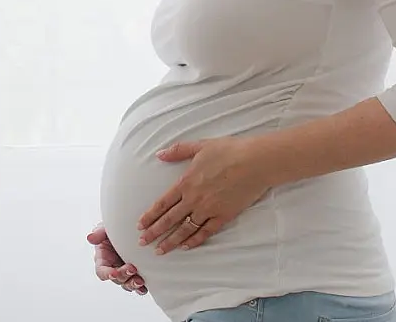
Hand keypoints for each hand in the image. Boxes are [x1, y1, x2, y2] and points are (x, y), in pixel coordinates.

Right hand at [88, 224, 146, 294]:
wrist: (132, 229)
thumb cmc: (116, 229)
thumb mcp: (107, 229)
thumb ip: (99, 233)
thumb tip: (90, 238)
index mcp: (104, 259)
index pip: (101, 271)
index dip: (107, 274)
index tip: (114, 273)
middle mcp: (114, 268)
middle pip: (116, 279)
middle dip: (123, 276)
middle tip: (132, 269)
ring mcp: (125, 272)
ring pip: (127, 284)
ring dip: (132, 284)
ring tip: (140, 281)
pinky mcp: (136, 274)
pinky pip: (138, 285)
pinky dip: (141, 288)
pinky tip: (145, 287)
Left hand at [137, 137, 272, 253]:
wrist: (255, 162)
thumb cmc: (228, 150)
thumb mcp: (199, 146)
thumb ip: (177, 151)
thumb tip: (159, 154)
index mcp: (186, 183)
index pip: (162, 203)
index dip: (150, 216)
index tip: (140, 225)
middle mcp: (194, 199)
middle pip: (170, 219)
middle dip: (154, 232)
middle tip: (142, 243)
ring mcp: (209, 209)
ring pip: (185, 229)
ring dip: (171, 241)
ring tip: (160, 250)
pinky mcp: (224, 215)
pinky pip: (206, 231)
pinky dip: (195, 240)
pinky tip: (186, 246)